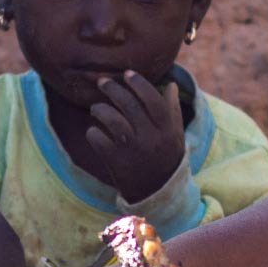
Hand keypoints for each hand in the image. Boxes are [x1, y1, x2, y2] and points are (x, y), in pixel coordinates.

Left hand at [88, 72, 187, 202]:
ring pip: (111, 119)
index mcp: (166, 129)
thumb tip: (170, 84)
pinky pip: (98, 139)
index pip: (153, 99)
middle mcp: (151, 138)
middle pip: (129, 104)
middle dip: (112, 89)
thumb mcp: (175, 134)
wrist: (157, 192)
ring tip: (96, 108)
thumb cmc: (166, 156)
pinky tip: (94, 132)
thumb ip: (172, 109)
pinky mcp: (116, 162)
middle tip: (103, 82)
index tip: (127, 74)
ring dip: (100, 109)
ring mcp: (132, 150)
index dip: (139, 83)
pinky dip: (93, 133)